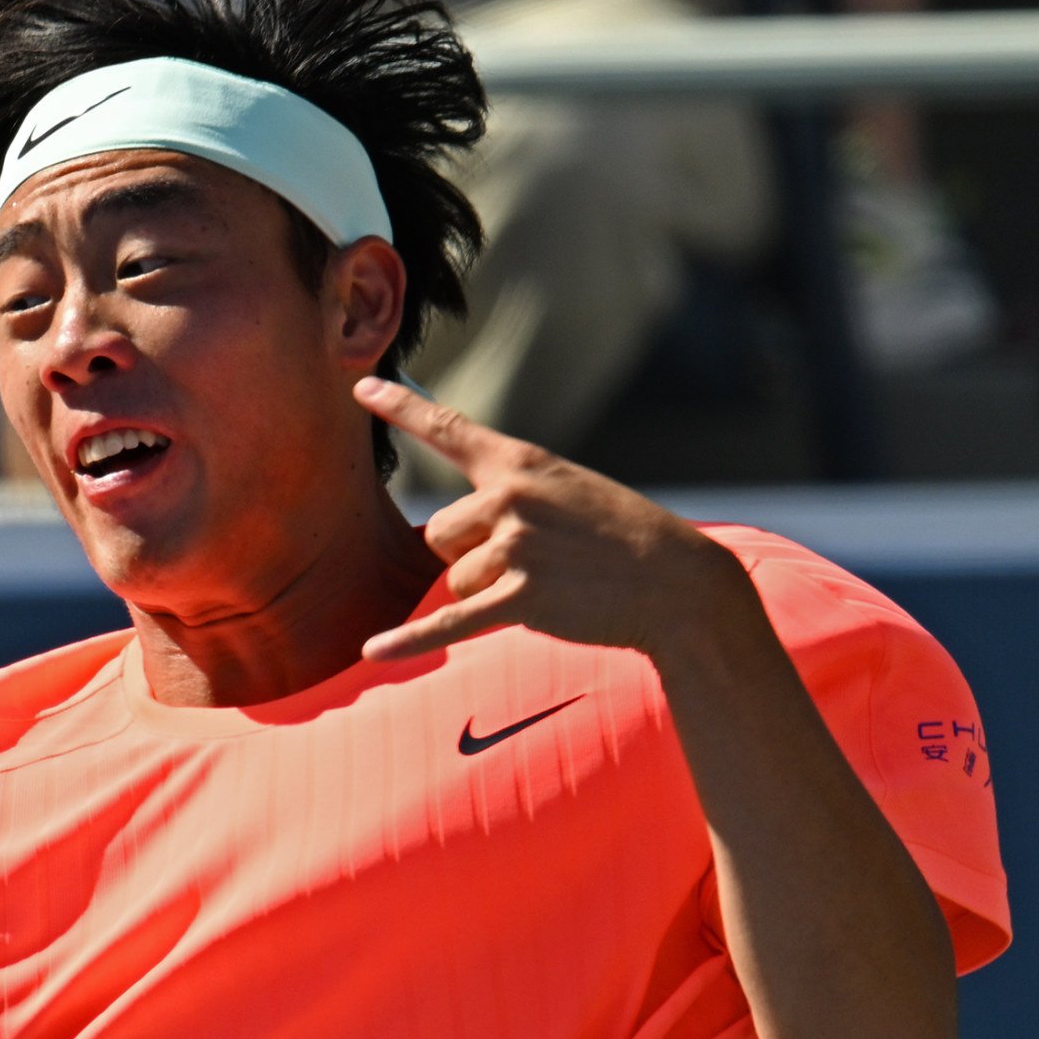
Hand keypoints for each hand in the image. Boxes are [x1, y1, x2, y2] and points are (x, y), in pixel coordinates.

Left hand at [353, 376, 753, 665]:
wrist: (676, 582)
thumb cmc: (620, 537)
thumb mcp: (568, 491)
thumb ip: (511, 495)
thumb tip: (450, 532)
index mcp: (523, 463)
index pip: (450, 429)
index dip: (402, 407)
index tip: (362, 388)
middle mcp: (511, 497)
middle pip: (439, 532)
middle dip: (469, 554)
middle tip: (531, 559)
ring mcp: (515, 547)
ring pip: (455, 578)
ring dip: (488, 591)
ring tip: (545, 584)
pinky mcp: (520, 597)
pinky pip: (449, 620)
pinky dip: (410, 640)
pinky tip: (372, 650)